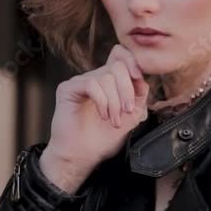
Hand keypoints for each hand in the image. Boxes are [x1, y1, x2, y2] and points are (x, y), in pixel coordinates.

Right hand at [40, 45, 148, 191]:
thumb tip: (142, 79)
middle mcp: (94, 78)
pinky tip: (103, 115)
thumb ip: (139, 95)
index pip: (120, 54)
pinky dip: (102, 101)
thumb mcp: (131, 116)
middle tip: (127, 111)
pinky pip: (92, 84)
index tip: (138, 78)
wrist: (83, 156)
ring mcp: (80, 82)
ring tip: (114, 120)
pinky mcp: (68, 89)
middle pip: (117, 66)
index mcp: (110, 81)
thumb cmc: (103, 139)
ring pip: (106, 77)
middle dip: (127, 90)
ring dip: (115, 102)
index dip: (132, 60)